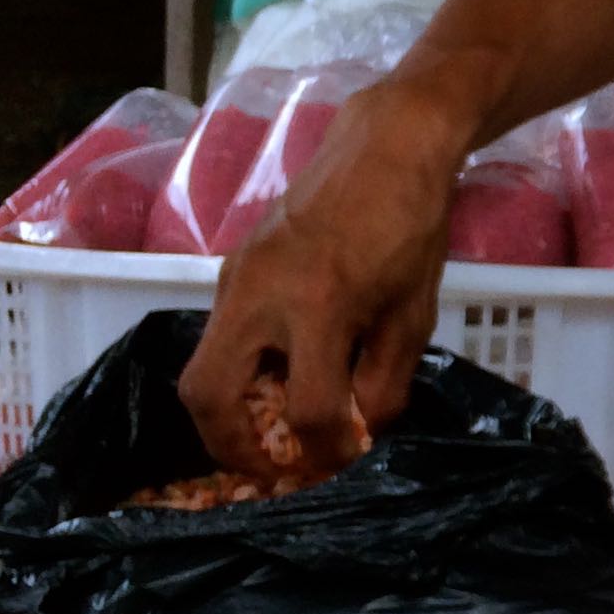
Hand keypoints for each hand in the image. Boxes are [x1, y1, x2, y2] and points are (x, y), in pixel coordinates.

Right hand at [178, 79, 461, 474]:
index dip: (327, 451)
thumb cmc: (410, 228)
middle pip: (206, 395)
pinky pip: (219, 334)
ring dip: (228, 410)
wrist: (385, 148)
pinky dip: (238, 369)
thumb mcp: (413, 315)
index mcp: (317, 307)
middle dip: (231, 447)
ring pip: (201, 367)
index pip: (308, 408)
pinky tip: (278, 375)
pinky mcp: (231, 268)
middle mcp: (259, 295)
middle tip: (268, 465)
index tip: (341, 462)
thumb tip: (361, 433)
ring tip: (271, 428)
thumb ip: (385, 380)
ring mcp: (235, 279)